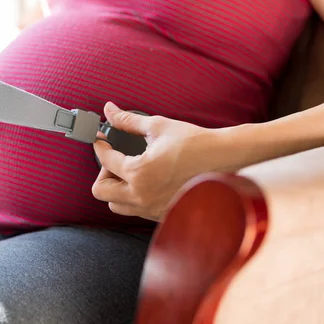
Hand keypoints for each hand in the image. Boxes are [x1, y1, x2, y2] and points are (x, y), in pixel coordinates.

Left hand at [92, 102, 222, 221]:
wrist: (223, 159)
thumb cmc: (193, 142)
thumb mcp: (157, 126)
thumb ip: (127, 121)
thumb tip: (109, 109)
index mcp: (138, 172)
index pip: (105, 161)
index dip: (100, 146)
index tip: (101, 140)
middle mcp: (141, 195)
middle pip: (100, 192)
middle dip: (103, 173)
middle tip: (115, 160)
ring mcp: (151, 208)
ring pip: (116, 205)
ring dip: (116, 188)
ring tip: (129, 172)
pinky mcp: (160, 214)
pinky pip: (135, 209)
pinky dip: (133, 196)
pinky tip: (145, 181)